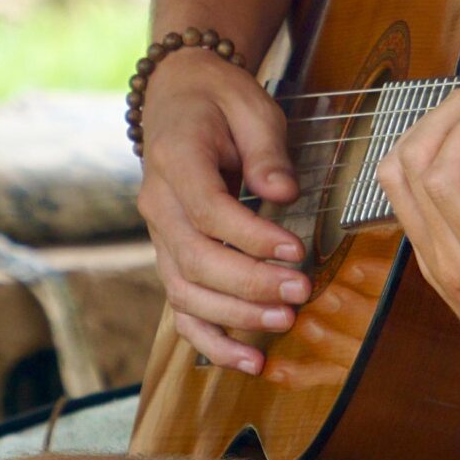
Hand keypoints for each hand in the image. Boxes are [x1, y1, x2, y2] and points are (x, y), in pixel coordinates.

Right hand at [133, 46, 312, 374]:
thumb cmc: (220, 101)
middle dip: (250, 285)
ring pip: (185, 293)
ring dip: (235, 317)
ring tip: (284, 324)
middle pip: (196, 260)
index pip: (209, 212)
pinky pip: (183, 310)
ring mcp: (160, 237)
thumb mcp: (251, 106)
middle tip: (301, 292)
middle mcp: (158, 205)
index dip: (252, 238)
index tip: (296, 250)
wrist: (176, 98)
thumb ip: (266, 151)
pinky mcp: (171, 258)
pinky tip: (249, 361)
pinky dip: (212, 342)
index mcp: (175, 160)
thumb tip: (282, 194)